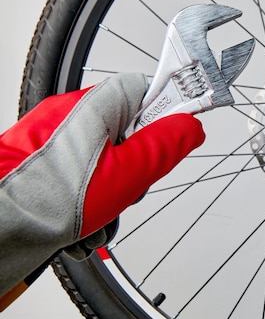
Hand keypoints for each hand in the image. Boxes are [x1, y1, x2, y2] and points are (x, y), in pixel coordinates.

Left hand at [0, 73, 204, 294]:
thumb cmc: (50, 200)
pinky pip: (82, 174)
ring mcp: (54, 139)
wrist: (0, 229)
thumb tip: (191, 126)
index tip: (174, 136)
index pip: (144, 89)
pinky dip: (88, 199)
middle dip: (136, 165)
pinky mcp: (44, 162)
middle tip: (130, 186)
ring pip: (106, 157)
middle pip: (127, 129)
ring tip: (100, 212)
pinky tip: (82, 220)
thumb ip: (165, 147)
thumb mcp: (126, 174)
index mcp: (93, 106)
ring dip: (112, 190)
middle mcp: (70, 115)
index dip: (165, 113)